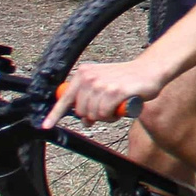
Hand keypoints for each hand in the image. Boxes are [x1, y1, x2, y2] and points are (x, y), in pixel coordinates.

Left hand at [42, 56, 165, 129]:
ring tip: (115, 107)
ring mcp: (102, 84)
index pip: (65, 97)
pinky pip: (105, 114)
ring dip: (106, 116)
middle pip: (81, 111)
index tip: (47, 125)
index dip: (55, 114)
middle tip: (107, 109)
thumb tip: (84, 119)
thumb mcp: (102, 82)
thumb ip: (89, 98)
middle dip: (93, 115)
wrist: (149, 70)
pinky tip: (120, 108)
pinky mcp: (115, 92)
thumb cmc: (127, 79)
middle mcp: (90, 77)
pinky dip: (113, 116)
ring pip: (93, 114)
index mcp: (84, 73)